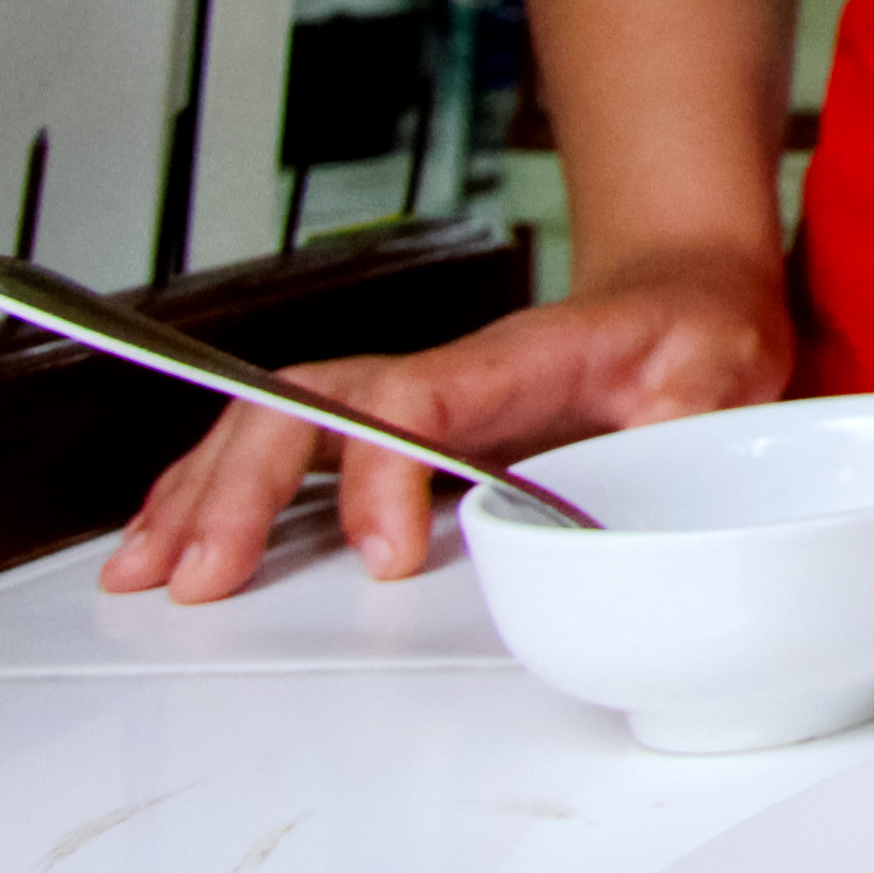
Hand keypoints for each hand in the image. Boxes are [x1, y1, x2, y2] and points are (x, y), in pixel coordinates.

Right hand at [98, 243, 789, 600]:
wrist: (687, 295)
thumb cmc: (695, 333)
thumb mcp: (720, 374)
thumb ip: (687, 427)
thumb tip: (658, 490)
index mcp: (518, 361)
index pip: (415, 402)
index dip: (379, 475)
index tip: (386, 556)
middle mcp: (445, 375)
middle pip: (310, 405)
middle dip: (245, 488)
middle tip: (209, 577)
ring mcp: (412, 398)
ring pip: (277, 423)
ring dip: (206, 491)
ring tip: (153, 568)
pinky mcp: (398, 427)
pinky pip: (287, 446)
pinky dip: (217, 489)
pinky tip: (176, 537)